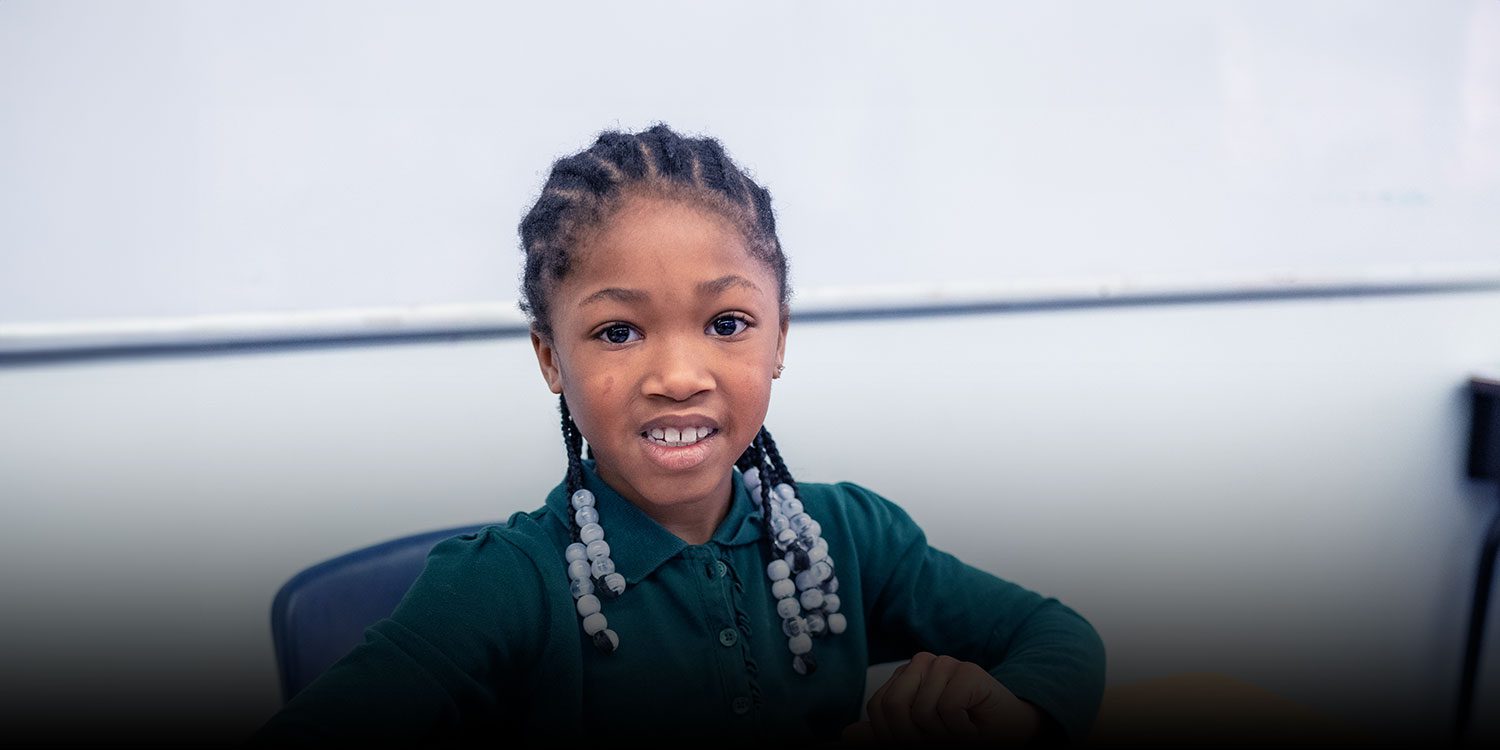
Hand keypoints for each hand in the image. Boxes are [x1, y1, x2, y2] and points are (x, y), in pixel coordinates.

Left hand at [841, 652, 1041, 744]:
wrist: (1011, 734)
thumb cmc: (964, 733)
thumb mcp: (918, 738)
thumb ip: (885, 735)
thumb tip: (847, 735)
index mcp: (906, 677)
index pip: (878, 708)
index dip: (892, 736)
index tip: (921, 741)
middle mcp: (922, 664)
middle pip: (893, 708)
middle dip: (914, 737)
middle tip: (942, 739)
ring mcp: (946, 664)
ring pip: (921, 712)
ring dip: (944, 736)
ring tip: (962, 730)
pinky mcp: (969, 672)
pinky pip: (946, 710)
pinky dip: (962, 731)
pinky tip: (974, 725)